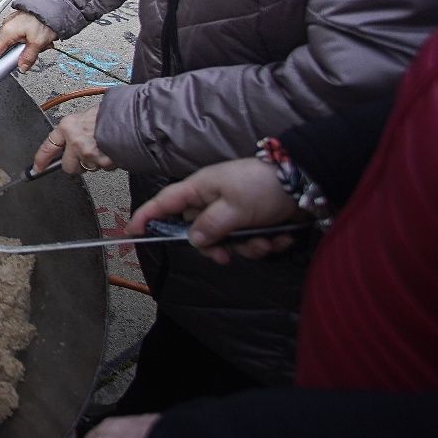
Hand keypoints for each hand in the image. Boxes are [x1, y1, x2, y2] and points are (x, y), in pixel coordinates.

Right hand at [0, 9, 57, 71]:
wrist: (52, 3)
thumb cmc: (43, 18)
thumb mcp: (38, 42)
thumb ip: (28, 57)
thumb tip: (22, 67)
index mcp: (7, 32)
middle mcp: (7, 27)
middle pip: (9, 49)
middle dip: (22, 53)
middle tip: (36, 51)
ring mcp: (12, 23)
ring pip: (18, 42)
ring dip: (30, 45)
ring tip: (43, 42)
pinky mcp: (19, 21)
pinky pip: (22, 35)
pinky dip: (31, 38)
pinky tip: (41, 36)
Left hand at [35, 105, 110, 174]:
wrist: (132, 116)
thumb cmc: (112, 112)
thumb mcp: (87, 115)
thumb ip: (76, 130)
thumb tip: (68, 142)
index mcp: (68, 126)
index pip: (48, 146)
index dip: (41, 160)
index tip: (37, 168)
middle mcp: (75, 141)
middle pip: (68, 166)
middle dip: (77, 164)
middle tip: (86, 155)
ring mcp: (88, 153)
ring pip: (87, 168)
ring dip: (94, 162)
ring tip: (103, 147)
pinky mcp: (102, 162)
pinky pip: (103, 168)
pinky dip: (108, 162)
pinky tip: (112, 150)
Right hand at [128, 158, 305, 263]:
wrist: (305, 182)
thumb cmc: (262, 187)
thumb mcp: (234, 208)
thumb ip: (210, 226)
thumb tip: (192, 240)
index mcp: (200, 189)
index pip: (165, 203)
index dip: (147, 216)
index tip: (132, 232)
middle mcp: (213, 200)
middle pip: (198, 231)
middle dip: (217, 247)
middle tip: (229, 255)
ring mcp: (233, 211)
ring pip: (226, 240)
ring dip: (248, 247)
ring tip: (267, 241)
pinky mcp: (252, 220)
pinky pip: (249, 240)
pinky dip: (265, 243)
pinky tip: (280, 237)